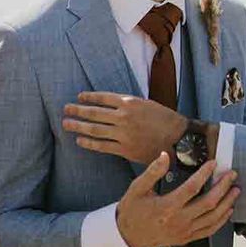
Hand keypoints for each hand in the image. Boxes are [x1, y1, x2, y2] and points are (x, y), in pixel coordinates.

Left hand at [63, 92, 187, 163]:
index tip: (79, 97)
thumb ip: (128, 104)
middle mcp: (124, 116)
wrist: (180, 139)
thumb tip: (110, 104)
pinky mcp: (126, 149)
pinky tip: (80, 140)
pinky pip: (103, 146)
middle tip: (66, 109)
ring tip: (66, 124)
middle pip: (95, 113)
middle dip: (78, 111)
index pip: (103, 97)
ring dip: (79, 126)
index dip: (89, 97)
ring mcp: (124, 134)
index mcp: (130, 102)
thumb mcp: (146, 104)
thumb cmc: (165, 119)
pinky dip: (90, 143)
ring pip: (95, 129)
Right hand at [117, 153, 239, 246]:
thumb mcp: (137, 188)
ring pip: (213, 218)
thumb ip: (152, 172)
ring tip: (235, 189)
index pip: (192, 188)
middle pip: (208, 203)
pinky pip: (209, 230)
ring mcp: (185, 231)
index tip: (214, 163)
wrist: (128, 236)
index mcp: (167, 206)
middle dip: (223, 187)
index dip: (204, 174)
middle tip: (231, 174)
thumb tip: (165, 155)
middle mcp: (179, 220)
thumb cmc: (132, 209)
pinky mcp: (187, 238)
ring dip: (227, 203)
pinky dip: (221, 220)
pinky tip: (228, 209)